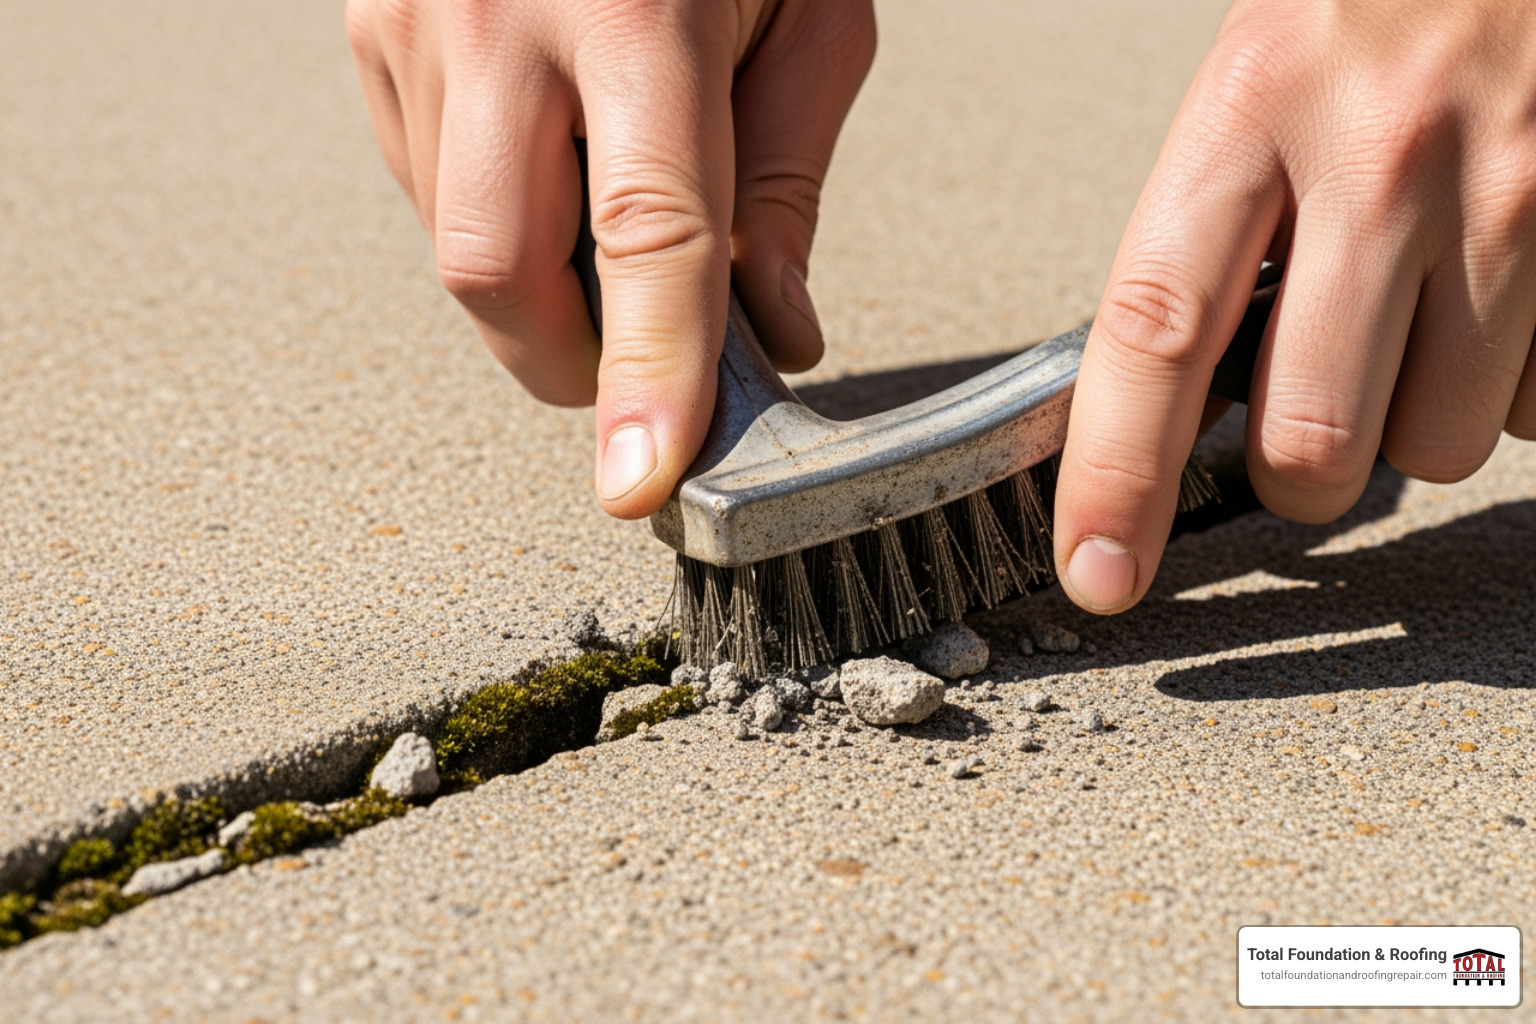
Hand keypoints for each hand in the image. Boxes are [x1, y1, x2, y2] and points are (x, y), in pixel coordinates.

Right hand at [345, 0, 874, 516]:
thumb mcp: (809, 11)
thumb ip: (786, 178)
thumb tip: (776, 333)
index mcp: (640, 11)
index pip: (647, 240)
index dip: (648, 377)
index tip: (640, 482)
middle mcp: (500, 18)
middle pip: (497, 273)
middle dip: (570, 359)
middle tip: (638, 359)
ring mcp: (414, 21)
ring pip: (453, 244)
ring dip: (540, 285)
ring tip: (602, 210)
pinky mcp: (370, 28)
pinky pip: (421, 185)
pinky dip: (495, 217)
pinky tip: (545, 154)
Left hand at [1055, 0, 1535, 611]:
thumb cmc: (1378, 8)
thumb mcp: (1262, 77)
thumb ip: (1218, 231)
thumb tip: (1179, 406)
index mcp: (1254, 105)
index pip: (1157, 332)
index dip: (1115, 476)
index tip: (1097, 573)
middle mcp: (1388, 154)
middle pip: (1314, 438)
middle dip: (1303, 469)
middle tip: (1309, 409)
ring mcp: (1516, 195)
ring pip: (1442, 442)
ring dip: (1417, 417)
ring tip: (1423, 311)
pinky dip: (1510, 383)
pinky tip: (1499, 294)